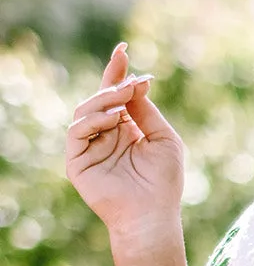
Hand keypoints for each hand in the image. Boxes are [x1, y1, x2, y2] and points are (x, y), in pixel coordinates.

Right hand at [65, 41, 184, 246]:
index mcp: (125, 129)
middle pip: (99, 99)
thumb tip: (136, 82)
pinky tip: (114, 118)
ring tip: (125, 97)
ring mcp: (89, 148)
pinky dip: (94, 120)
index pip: (116, 95)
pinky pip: (77, 131)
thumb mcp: (163, 138)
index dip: (117, 72)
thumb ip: (147, 111)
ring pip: (86, 111)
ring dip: (105, 100)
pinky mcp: (77, 161)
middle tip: (131, 80)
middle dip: (113, 84)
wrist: (153, 216)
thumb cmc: (163, 182)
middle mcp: (105, 135)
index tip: (123, 50)